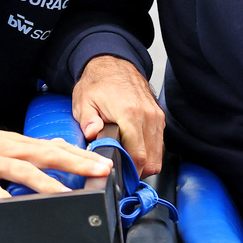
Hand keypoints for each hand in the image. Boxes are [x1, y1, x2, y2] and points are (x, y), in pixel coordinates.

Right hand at [0, 120, 111, 199]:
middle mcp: (5, 149)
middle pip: (45, 155)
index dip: (81, 156)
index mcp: (16, 144)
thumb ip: (28, 152)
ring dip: (44, 181)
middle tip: (98, 172)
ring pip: (20, 169)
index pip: (54, 148)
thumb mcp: (1, 145)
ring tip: (65, 193)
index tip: (105, 165)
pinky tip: (7, 204)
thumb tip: (59, 155)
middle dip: (75, 163)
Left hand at [73, 55, 163, 176]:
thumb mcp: (84, 101)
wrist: (113, 63)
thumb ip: (88, 121)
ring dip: (145, 163)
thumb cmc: (98, 83)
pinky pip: (159, 142)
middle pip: (152, 160)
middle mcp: (148, 116)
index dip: (130, 174)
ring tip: (127, 164)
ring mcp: (155, 116)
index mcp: (130, 115)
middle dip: (138, 172)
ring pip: (158, 154)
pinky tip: (134, 150)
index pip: (138, 157)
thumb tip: (92, 135)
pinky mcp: (158, 116)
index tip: (119, 179)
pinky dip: (149, 151)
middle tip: (122, 176)